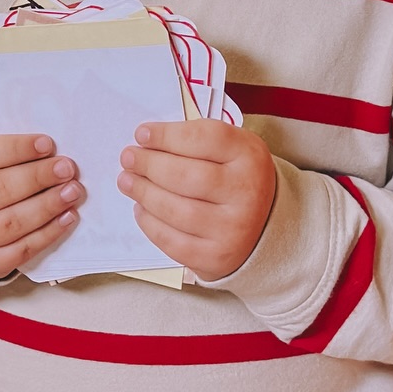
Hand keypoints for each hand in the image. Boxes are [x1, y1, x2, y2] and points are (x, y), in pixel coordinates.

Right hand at [0, 134, 83, 278]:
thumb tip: (44, 146)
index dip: (17, 148)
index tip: (47, 144)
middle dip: (38, 177)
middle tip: (66, 168)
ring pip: (12, 222)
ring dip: (48, 205)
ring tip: (72, 190)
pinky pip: (20, 250)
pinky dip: (48, 233)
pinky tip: (66, 217)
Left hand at [118, 121, 277, 280]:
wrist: (265, 227)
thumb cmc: (234, 179)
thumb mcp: (230, 150)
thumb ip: (194, 141)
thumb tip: (146, 143)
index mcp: (250, 156)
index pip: (205, 138)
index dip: (168, 135)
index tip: (141, 134)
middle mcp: (247, 192)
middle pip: (186, 176)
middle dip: (149, 165)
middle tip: (128, 158)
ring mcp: (234, 228)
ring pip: (177, 210)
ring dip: (144, 193)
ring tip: (127, 181)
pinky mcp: (217, 256)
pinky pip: (174, 241)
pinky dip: (150, 223)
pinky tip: (141, 209)